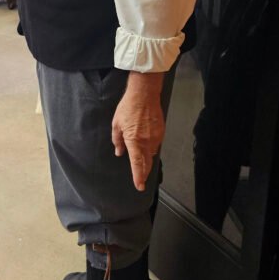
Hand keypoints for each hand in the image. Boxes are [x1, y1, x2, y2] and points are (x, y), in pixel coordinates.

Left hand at [112, 72, 165, 191]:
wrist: (144, 94)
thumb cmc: (128, 107)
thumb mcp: (117, 124)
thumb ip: (117, 140)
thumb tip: (119, 152)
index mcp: (134, 141)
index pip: (137, 164)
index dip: (138, 176)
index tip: (139, 186)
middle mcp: (147, 142)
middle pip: (147, 162)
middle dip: (143, 172)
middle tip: (141, 179)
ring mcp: (156, 137)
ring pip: (152, 153)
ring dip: (147, 158)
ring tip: (142, 161)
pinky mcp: (161, 131)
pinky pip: (156, 145)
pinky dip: (151, 148)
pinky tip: (146, 145)